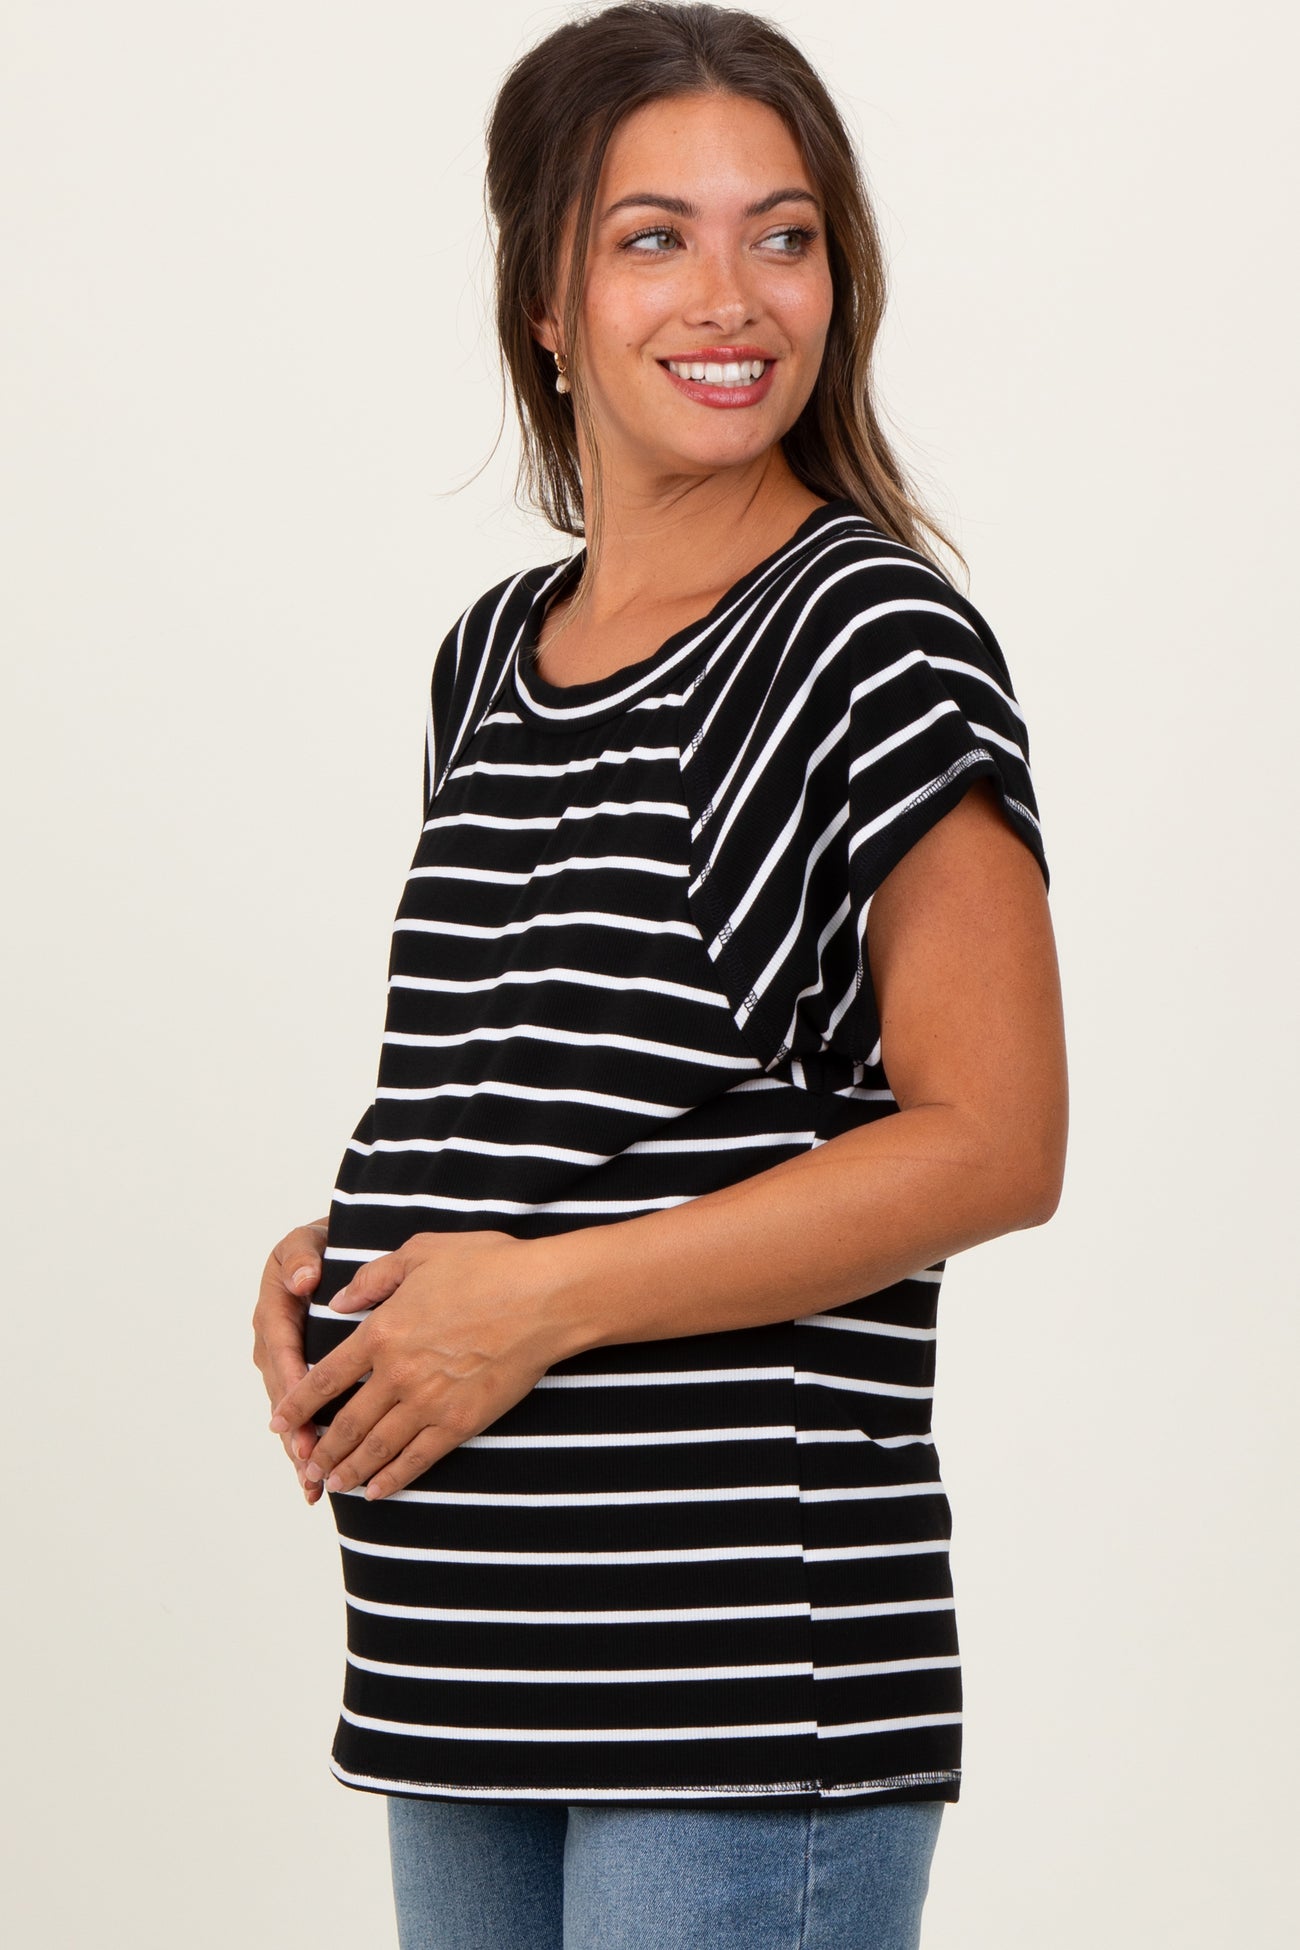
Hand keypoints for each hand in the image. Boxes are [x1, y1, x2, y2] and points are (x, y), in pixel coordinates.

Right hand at [252, 1218, 328, 1504]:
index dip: (292, 1384)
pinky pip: (299, 1415)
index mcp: (274, 1311)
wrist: (328, 1250)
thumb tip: (302, 1279)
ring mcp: (282, 1364)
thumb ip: (301, 1258)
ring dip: (298, 1448)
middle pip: (282, 1393)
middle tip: (310, 1462)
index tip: (302, 1412)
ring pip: (288, 1413)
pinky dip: (304, 1446)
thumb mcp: (306, 1242)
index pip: (282, 1350)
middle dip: (295, 1430)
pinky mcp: (296, 1378)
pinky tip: (312, 1484)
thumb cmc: (321, 1245)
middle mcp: (272, 1343)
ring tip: (312, 1484)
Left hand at [266, 1229, 567, 1501]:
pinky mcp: (461, 1421)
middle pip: (347, 1422)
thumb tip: (339, 1301)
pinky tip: (378, 1490)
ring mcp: (429, 1401)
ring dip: (350, 1469)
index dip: (298, 1404)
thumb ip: (375, 1278)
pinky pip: (418, 1458)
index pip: (326, 1377)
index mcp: (383, 1331)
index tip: (279, 1421)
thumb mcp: (422, 1252)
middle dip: (321, 1449)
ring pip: (377, 1446)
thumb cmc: (489, 1266)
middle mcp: (398, 1373)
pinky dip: (394, 1477)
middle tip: (304, 1467)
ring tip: (332, 1485)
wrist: (545, 1297)